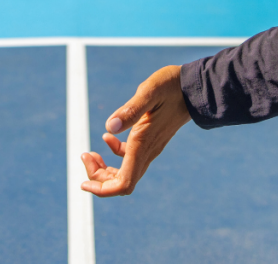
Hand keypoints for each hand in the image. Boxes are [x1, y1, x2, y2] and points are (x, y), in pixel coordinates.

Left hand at [81, 65, 190, 196]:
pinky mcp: (150, 141)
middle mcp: (147, 152)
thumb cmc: (171, 87)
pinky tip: (107, 138)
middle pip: (122, 182)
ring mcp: (150, 148)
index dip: (102, 189)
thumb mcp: (149, 92)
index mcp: (143, 145)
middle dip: (99, 178)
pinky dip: (114, 154)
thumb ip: (131, 110)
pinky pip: (130, 158)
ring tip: (90, 153)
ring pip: (125, 172)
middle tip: (85, 156)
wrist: (194, 88)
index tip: (83, 183)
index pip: (123, 183)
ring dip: (105, 169)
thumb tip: (110, 127)